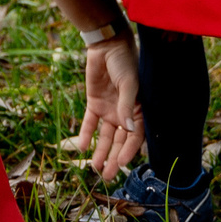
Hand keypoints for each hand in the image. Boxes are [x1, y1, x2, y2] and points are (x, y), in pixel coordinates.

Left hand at [72, 36, 142, 176]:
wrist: (107, 45)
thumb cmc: (126, 62)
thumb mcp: (129, 84)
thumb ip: (128, 106)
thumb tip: (128, 129)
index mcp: (139, 109)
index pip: (135, 136)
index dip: (128, 151)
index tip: (121, 164)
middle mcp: (125, 113)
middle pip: (119, 141)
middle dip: (114, 158)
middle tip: (107, 176)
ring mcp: (109, 109)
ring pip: (104, 136)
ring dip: (100, 151)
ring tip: (95, 167)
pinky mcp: (94, 103)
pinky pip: (89, 123)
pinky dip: (85, 134)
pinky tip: (81, 147)